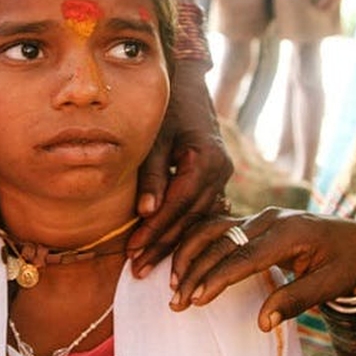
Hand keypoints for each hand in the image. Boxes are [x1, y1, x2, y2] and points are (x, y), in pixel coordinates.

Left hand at [128, 60, 233, 275]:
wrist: (188, 86)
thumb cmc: (168, 107)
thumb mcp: (156, 138)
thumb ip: (153, 175)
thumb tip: (147, 213)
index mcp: (207, 160)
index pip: (178, 205)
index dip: (155, 231)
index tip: (133, 251)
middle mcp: (221, 172)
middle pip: (190, 219)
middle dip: (162, 245)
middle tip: (137, 269)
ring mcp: (223, 177)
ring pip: (197, 219)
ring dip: (173, 243)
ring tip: (148, 264)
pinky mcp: (217, 179)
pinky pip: (201, 210)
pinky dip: (183, 229)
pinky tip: (169, 248)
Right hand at [170, 207, 355, 332]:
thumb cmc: (347, 263)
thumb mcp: (331, 285)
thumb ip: (296, 300)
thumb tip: (262, 323)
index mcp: (289, 232)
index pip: (243, 256)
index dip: (217, 278)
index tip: (196, 299)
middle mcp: (270, 219)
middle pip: (222, 242)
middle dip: (195, 271)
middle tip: (176, 300)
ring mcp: (260, 216)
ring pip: (213, 229)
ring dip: (189, 253)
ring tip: (172, 281)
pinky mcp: (253, 221)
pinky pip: (218, 226)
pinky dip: (196, 242)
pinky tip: (182, 260)